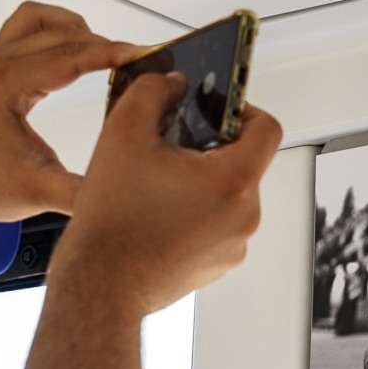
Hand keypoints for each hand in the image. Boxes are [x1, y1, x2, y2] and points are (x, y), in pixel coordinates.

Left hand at [0, 2, 148, 236]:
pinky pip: (25, 28)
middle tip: (134, 57)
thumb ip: (84, 190)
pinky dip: (55, 31)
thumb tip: (122, 182)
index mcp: (5, 88)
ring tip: (106, 50)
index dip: (111, 53)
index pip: (69, 56)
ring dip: (74, 27)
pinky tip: (76, 51)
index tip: (140, 54)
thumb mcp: (40, 192)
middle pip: (60, 33)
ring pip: (38, 19)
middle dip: (102, 41)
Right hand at [50, 71, 281, 317]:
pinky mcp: (219, 264)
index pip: (266, 128)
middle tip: (172, 147)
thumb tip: (172, 83)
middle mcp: (244, 216)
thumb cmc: (113, 223)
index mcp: (233, 182)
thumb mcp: (124, 134)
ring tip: (159, 185)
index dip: (243, 109)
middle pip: (244, 163)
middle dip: (210, 149)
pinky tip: (159, 213)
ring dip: (201, 183)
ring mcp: (234, 244)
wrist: (100, 285)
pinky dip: (196, 214)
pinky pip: (217, 226)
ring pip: (229, 196)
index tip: (217, 110)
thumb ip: (153, 91)